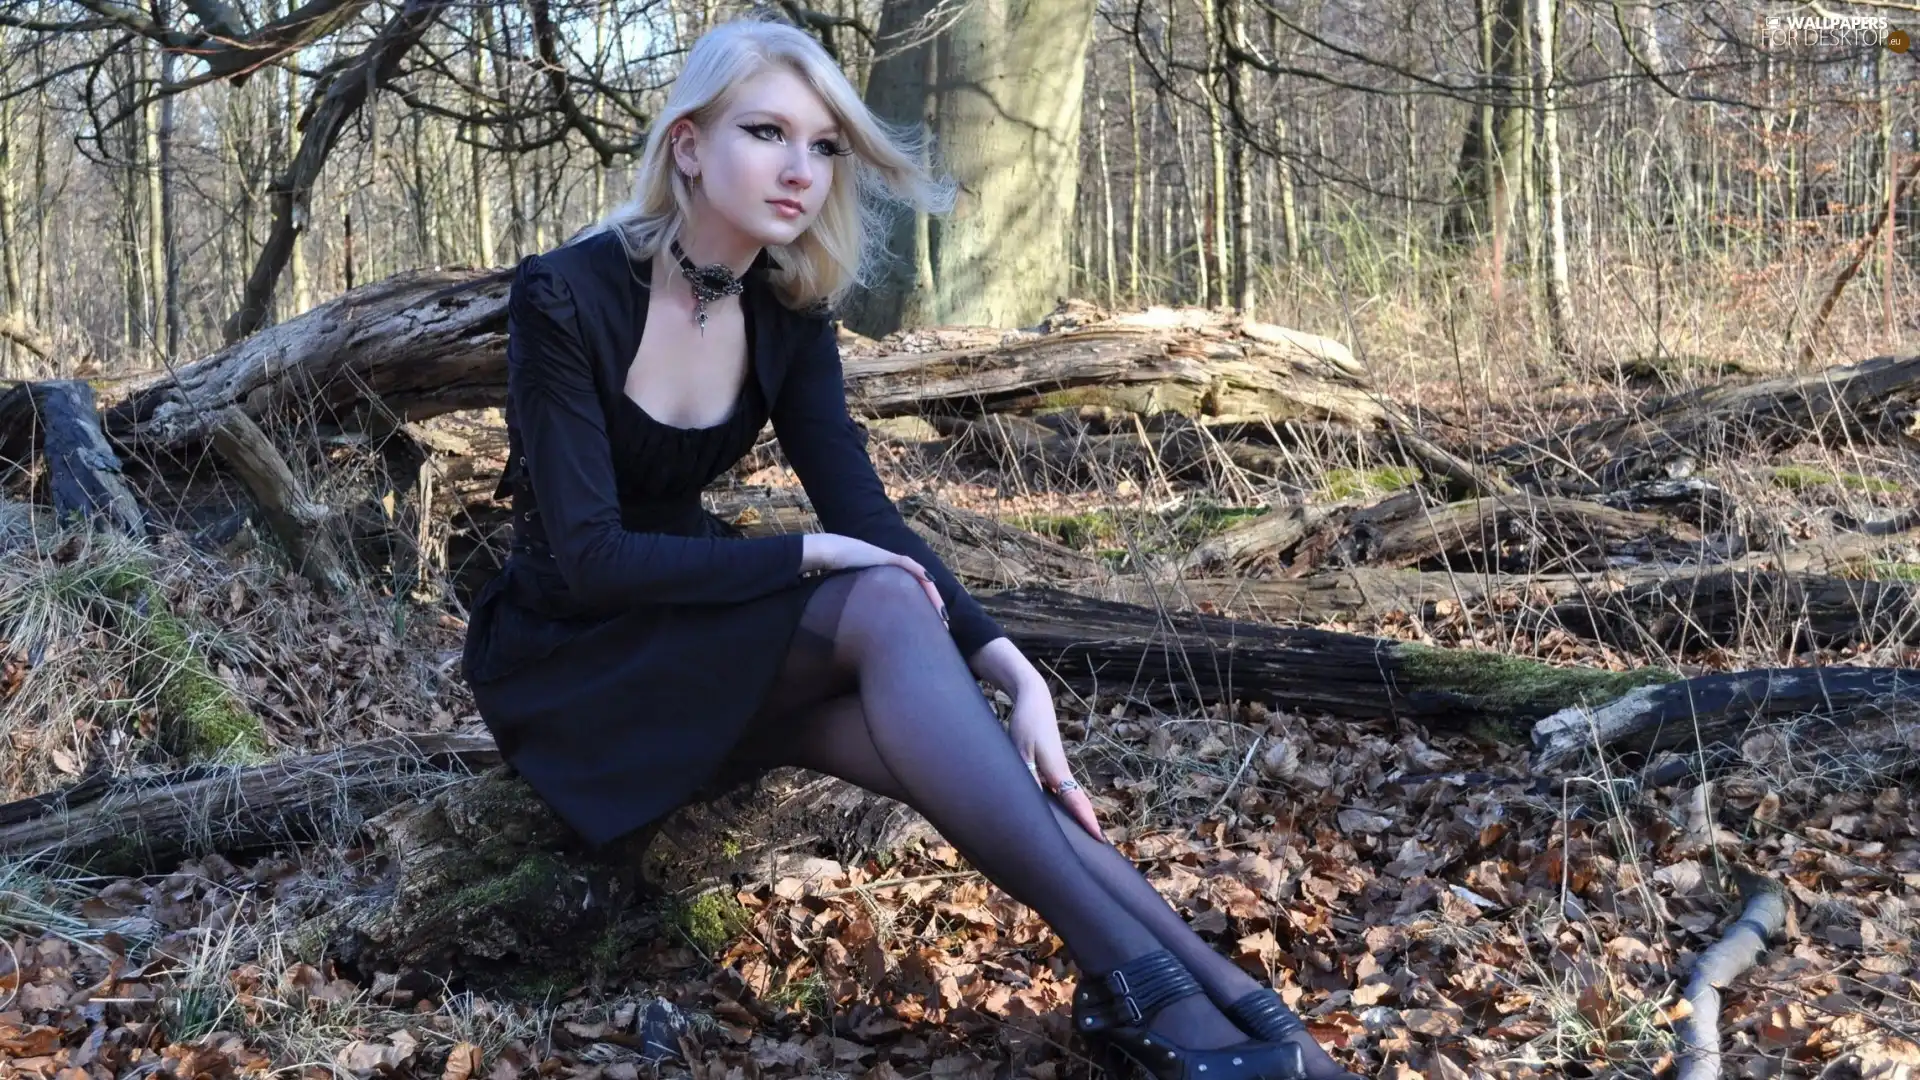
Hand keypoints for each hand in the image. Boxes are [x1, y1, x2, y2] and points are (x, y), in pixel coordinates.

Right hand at [800, 533, 945, 624]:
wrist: (828, 555)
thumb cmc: (835, 577)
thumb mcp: (854, 599)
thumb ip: (863, 611)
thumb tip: (861, 636)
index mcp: (889, 584)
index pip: (912, 599)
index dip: (923, 612)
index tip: (931, 630)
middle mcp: (893, 573)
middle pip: (921, 590)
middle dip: (933, 607)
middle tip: (944, 627)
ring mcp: (890, 562)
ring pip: (920, 579)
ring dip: (933, 596)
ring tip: (942, 613)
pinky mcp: (886, 557)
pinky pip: (908, 565)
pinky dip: (920, 572)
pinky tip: (930, 581)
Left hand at [1008, 684, 1102, 840]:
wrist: (1034, 700)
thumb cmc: (1026, 724)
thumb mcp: (1021, 750)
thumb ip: (1027, 776)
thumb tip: (1032, 802)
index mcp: (1057, 771)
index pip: (1075, 802)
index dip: (1086, 821)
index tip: (1099, 839)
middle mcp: (1061, 772)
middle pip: (1078, 803)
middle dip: (1087, 824)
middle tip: (1098, 846)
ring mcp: (1058, 769)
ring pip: (1071, 798)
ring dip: (1078, 815)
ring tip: (1085, 837)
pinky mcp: (1052, 765)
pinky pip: (1062, 790)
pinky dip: (1067, 804)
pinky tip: (1064, 814)